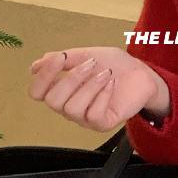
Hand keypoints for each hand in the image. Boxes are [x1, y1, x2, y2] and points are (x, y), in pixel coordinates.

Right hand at [27, 47, 166, 131]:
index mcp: (62, 90)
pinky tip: (111, 84)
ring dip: (89, 86)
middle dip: (71, 79)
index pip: (37, 92)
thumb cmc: (114, 65)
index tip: (60, 58)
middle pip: (52, 101)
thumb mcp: (87, 55)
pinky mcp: (102, 123)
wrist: (142, 73)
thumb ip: (62, 60)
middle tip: (90, 64)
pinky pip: (92, 115)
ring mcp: (85, 117)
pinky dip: (102, 95)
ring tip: (106, 74)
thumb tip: (36, 65)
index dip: (43, 76)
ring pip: (72, 108)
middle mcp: (69, 106)